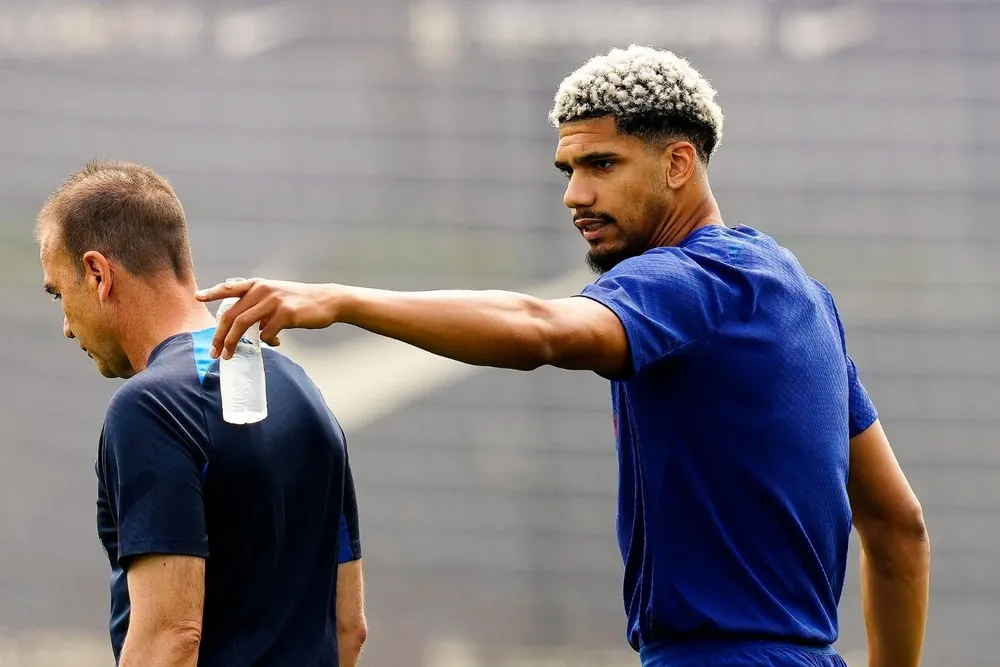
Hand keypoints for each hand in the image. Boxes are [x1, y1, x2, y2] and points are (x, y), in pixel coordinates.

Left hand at [194, 278, 338, 358]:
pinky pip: (267, 333)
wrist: (327, 300)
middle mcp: (262, 290)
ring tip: (229, 356)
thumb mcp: (276, 295)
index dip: (212, 293)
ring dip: (233, 342)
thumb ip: (258, 305)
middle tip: (214, 351)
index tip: (197, 298)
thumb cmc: (300, 301)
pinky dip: (267, 341)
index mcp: (258, 285)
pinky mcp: (285, 314)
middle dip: (220, 335)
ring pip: (243, 324)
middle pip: (232, 314)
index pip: (229, 288)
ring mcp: (273, 301)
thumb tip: (245, 327)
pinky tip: (277, 341)